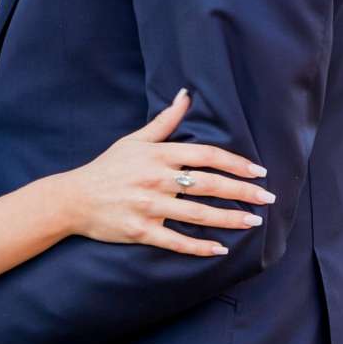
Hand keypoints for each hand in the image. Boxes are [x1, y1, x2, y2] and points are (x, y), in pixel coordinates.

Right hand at [65, 87, 274, 252]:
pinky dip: (200, 247)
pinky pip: (177, 241)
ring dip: (229, 219)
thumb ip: (164, 121)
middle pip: (208, 184)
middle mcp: (157, 179)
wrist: (74, 198)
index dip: (235, 162)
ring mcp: (149, 206)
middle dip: (242, 191)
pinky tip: (221, 248)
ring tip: (253, 222)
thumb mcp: (135, 140)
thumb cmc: (108, 167)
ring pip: (198, 214)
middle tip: (268, 198)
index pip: (205, 155)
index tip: (258, 170)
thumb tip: (186, 95)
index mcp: (158, 155)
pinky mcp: (142, 231)